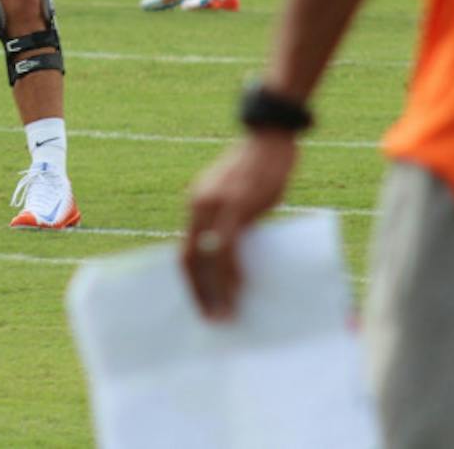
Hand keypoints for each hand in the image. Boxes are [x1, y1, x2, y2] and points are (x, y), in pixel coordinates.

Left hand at [182, 132, 298, 320]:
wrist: (269, 134)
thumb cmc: (261, 167)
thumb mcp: (241, 197)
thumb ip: (234, 223)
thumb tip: (239, 260)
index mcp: (197, 204)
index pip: (184, 250)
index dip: (190, 281)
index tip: (200, 305)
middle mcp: (198, 205)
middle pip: (187, 258)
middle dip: (198, 293)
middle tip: (210, 320)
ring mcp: (214, 205)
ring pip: (205, 257)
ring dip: (215, 290)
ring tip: (227, 314)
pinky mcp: (234, 205)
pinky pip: (226, 247)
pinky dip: (230, 272)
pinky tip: (239, 289)